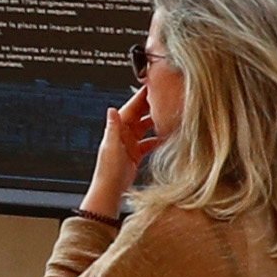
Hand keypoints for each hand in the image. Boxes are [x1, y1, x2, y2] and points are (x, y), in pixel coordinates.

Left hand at [85, 91, 157, 213]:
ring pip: (145, 128)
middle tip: (164, 97)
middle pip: (139, 116)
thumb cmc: (108, 169)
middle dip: (150, 106)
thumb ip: (113, 128)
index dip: (140, 98)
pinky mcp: (136, 154)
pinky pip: (148, 142)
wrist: (110, 189)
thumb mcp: (111, 146)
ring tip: (168, 114)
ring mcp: (130, 144)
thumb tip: (111, 110)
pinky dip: (157, 139)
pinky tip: (167, 136)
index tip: (150, 87)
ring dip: (155, 122)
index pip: (130, 109)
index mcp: (117, 130)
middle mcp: (123, 134)